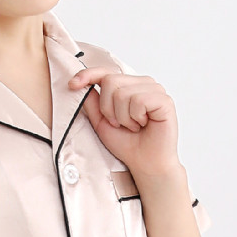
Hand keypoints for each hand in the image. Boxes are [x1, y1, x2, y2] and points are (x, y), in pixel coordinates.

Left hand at [67, 66, 178, 184]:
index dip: (87, 75)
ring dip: (122, 117)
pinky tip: (143, 125)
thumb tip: (82, 85)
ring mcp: (155, 90)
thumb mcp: (101, 122)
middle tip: (120, 124)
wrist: (146, 164)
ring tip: (133, 127)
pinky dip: (135, 117)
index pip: (105, 72)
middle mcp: (142, 83)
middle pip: (110, 81)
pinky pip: (138, 100)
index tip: (72, 85)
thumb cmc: (128, 144)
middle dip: (108, 108)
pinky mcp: (164, 100)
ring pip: (122, 92)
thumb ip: (92, 103)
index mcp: (129, 86)